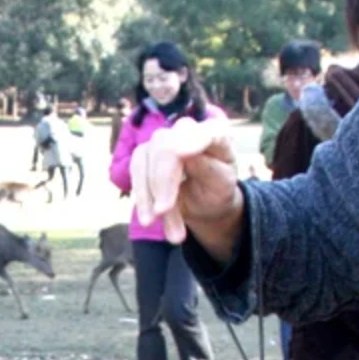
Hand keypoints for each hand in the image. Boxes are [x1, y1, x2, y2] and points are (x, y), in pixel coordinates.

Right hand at [131, 117, 243, 244]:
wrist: (205, 202)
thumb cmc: (218, 188)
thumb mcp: (222, 184)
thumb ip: (208, 168)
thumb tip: (186, 155)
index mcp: (214, 132)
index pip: (202, 133)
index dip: (191, 141)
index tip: (183, 155)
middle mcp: (186, 129)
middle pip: (164, 146)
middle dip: (161, 182)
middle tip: (163, 212)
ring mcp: (163, 140)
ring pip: (145, 160)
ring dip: (149, 197)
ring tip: (168, 230)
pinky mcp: (146, 153)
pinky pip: (136, 171)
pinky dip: (142, 198)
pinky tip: (149, 219)